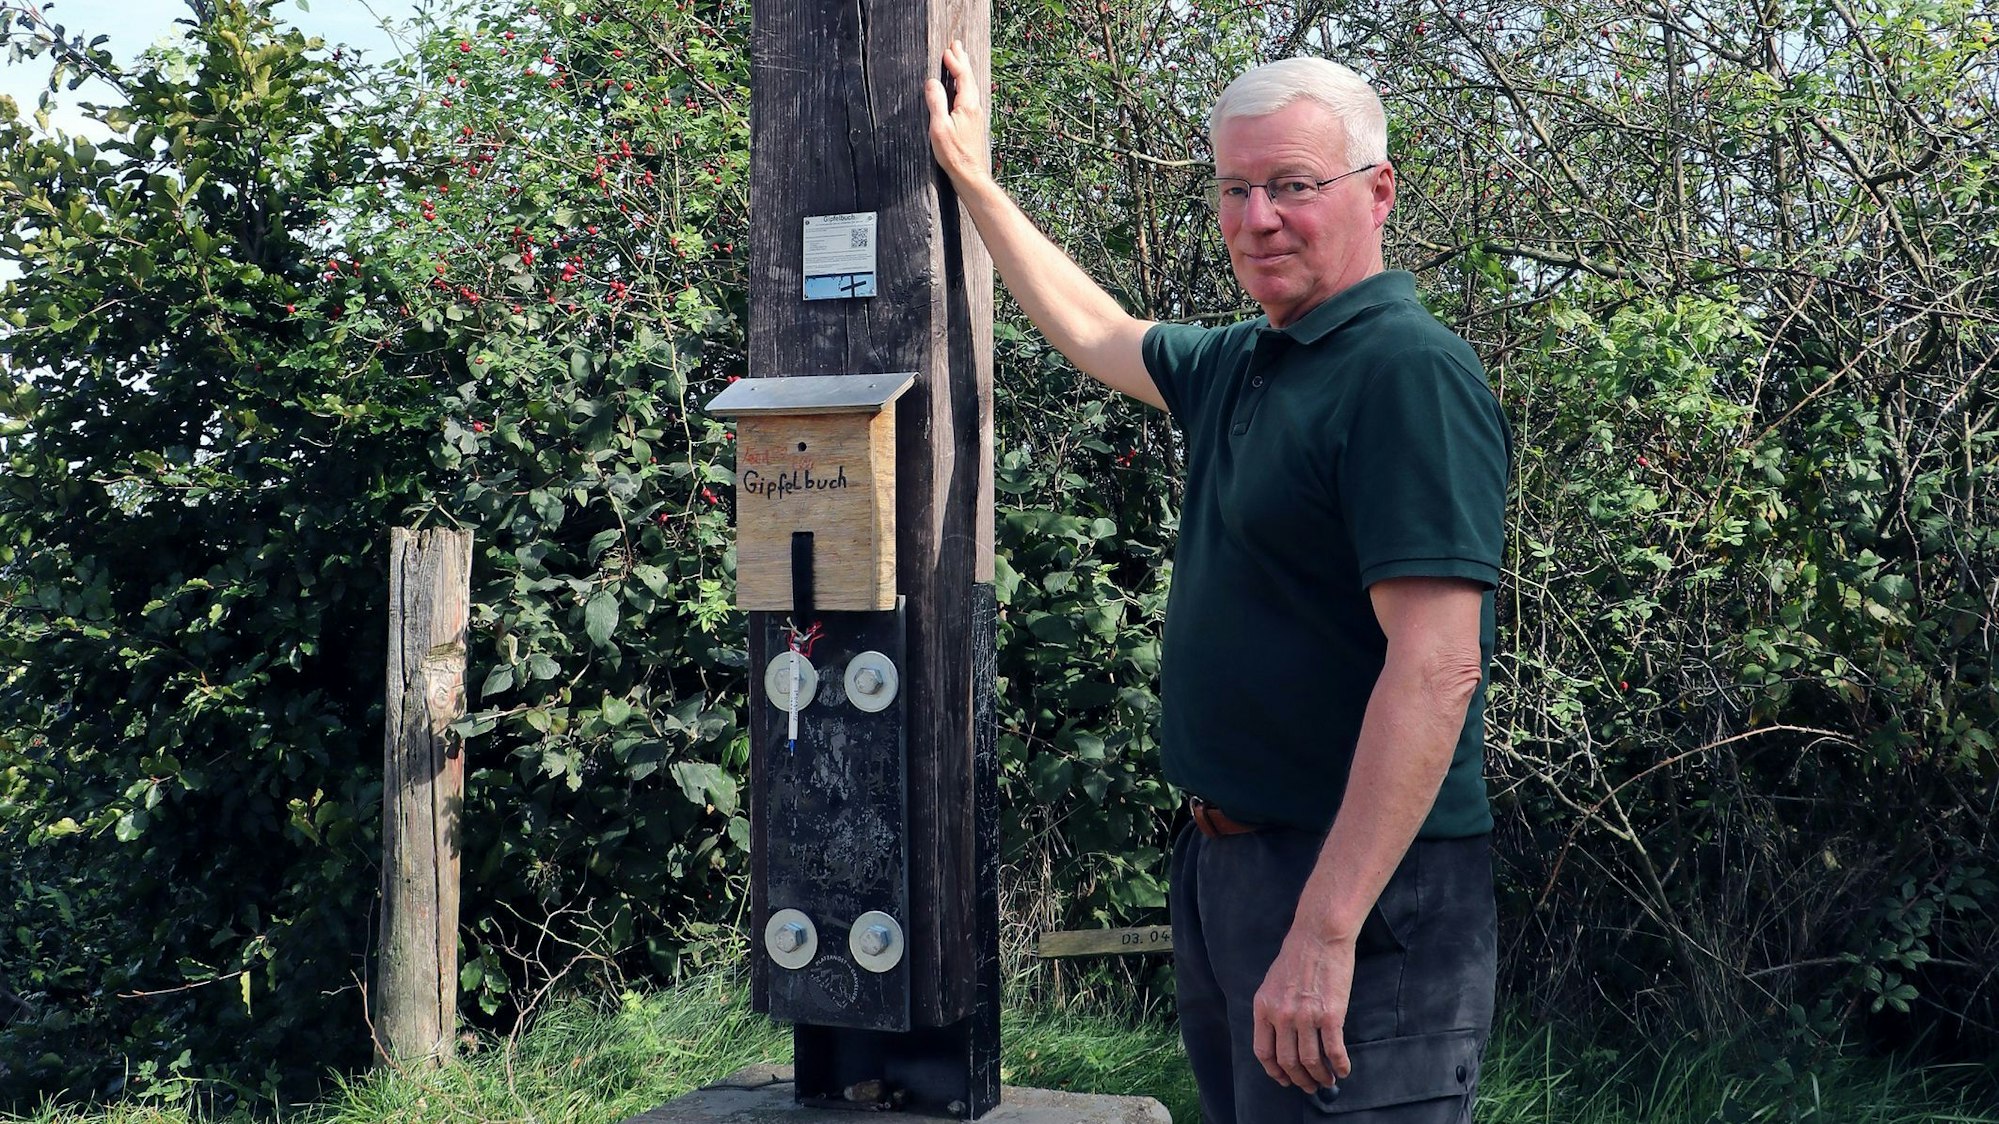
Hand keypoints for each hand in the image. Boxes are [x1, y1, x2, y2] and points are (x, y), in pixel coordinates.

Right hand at [924, 39, 989, 186]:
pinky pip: (969, 95)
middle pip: (969, 78)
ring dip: (963, 71)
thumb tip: (932, 82)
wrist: (970, 175)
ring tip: (958, 60)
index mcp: (967, 105)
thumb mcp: (939, 128)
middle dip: (962, 60)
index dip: (955, 61)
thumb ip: (936, 103)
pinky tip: (960, 87)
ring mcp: (975, 115)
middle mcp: (974, 107)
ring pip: (970, 86)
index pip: (962, 76)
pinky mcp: (973, 123)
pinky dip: (963, 84)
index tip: (948, 49)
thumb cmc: (954, 155)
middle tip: (957, 45)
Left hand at [1252, 926, 1355, 1092]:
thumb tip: (1280, 1036)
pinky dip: (1339, 1066)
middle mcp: (1282, 1015)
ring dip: (1321, 1077)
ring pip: (1311, 1061)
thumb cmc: (1297, 955)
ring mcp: (1306, 1016)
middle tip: (1310, 1086)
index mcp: (1263, 1007)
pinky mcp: (1331, 1015)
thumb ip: (1273, 1009)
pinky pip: (1334, 1050)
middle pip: (1288, 1061)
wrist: (1319, 935)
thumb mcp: (1272, 983)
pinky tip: (1343, 1070)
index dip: (1274, 1071)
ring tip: (1328, 1080)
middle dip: (1300, 1080)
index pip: (1263, 1051)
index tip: (1284, 1079)